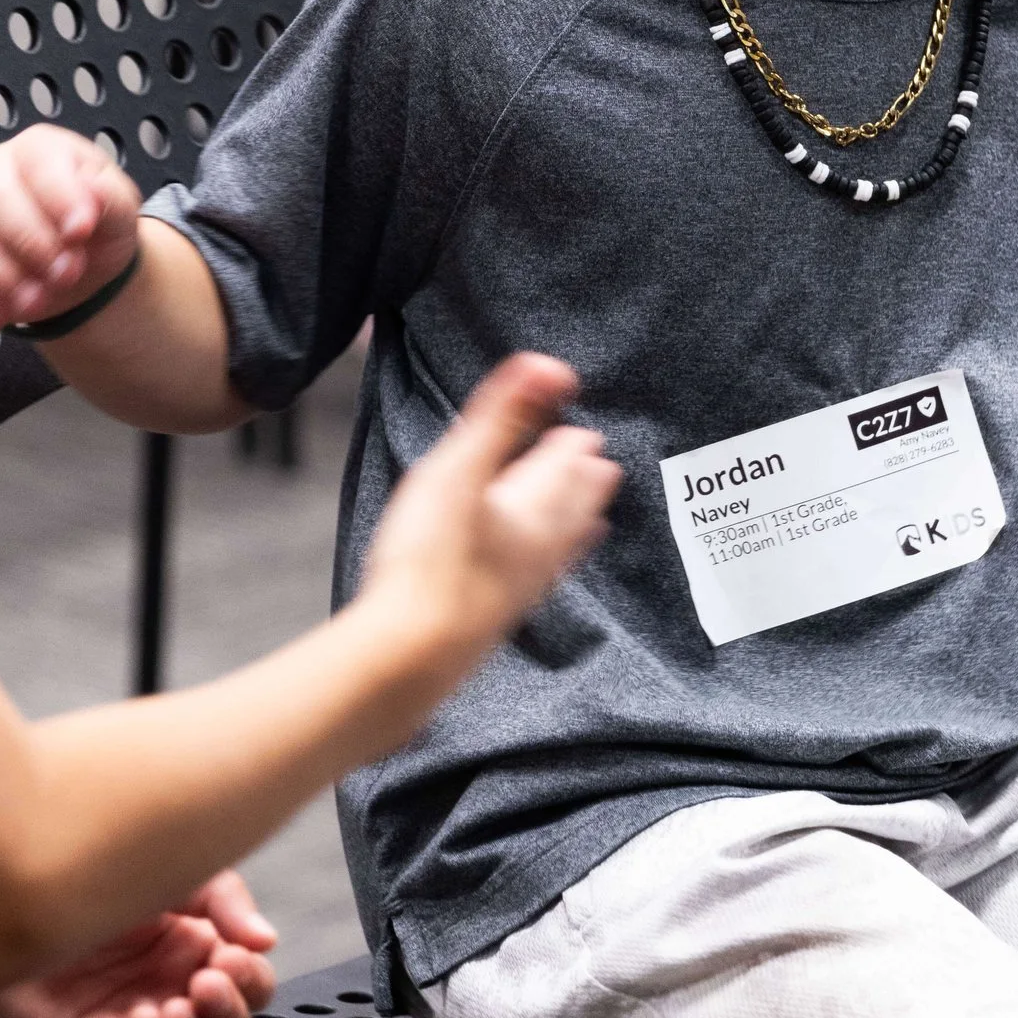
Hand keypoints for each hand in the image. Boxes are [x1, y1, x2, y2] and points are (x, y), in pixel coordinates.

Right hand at [0, 127, 143, 338]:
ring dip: (1, 279)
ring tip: (37, 301)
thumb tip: (93, 192)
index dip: (59, 200)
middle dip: (32, 246)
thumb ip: (111, 198)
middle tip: (66, 274)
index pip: (37, 163)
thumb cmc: (95, 229)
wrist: (77, 269)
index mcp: (37, 151)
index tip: (80, 234)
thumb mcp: (121, 211)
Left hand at [0, 871, 278, 1017]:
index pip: (250, 984)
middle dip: (227, 1013)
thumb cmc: (85, 870)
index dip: (251, 981)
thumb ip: (225, 901)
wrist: (4, 886)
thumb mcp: (171, 870)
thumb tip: (267, 941)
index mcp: (195, 946)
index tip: (232, 961)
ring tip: (167, 1011)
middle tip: (202, 986)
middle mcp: (170, 986)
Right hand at [357, 354, 619, 677]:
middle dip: (586, 481)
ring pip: (563, 544)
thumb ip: (503, 416)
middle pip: (573, 504)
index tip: (584, 431)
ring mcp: (524, 583)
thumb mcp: (461, 470)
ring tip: (593, 516)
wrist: (414, 651)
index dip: (571, 443)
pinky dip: (552, 563)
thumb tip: (550, 365)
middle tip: (603, 465)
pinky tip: (543, 575)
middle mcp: (541, 544)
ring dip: (578, 521)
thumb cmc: (431, 560)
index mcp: (535, 504)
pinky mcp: (501, 614)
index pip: (564, 463)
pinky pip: (540, 579)